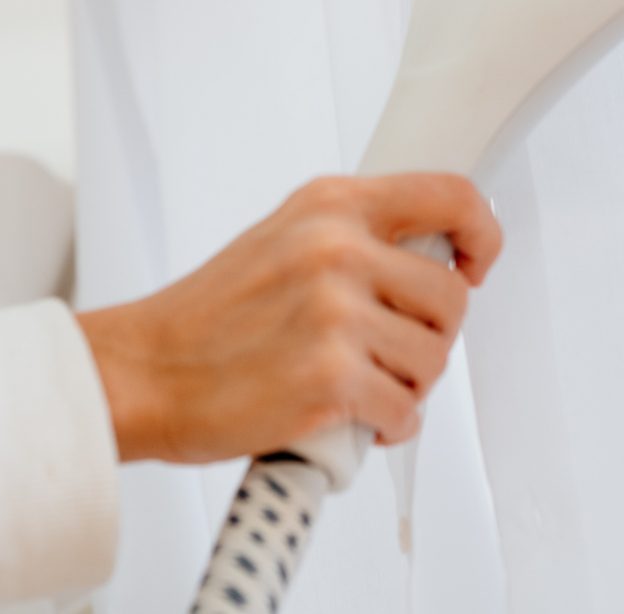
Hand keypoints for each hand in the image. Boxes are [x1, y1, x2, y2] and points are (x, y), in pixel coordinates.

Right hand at [75, 172, 501, 465]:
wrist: (141, 373)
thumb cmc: (207, 319)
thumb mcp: (282, 240)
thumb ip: (353, 238)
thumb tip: (432, 262)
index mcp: (330, 206)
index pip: (450, 196)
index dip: (482, 234)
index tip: (476, 263)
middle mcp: (337, 248)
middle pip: (453, 296)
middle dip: (430, 336)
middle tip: (388, 353)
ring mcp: (335, 313)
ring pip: (434, 359)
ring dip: (408, 385)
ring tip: (361, 385)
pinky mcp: (331, 379)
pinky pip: (406, 411)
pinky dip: (387, 426)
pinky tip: (351, 418)